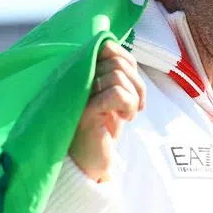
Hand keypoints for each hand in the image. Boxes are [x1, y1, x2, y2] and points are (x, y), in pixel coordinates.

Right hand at [68, 40, 145, 181]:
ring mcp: (78, 95)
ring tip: (128, 114)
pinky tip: (124, 118)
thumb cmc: (101, 131)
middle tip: (137, 105)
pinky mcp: (85, 112)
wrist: (89, 165)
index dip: (128, 62)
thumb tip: (128, 60)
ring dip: (133, 96)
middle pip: (116, 61)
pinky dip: (128, 104)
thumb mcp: (112, 99)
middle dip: (136, 83)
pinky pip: (115, 93)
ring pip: (117, 75)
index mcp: (81, 73)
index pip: (108, 47)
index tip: (134, 88)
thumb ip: (117, 77)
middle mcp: (75, 80)